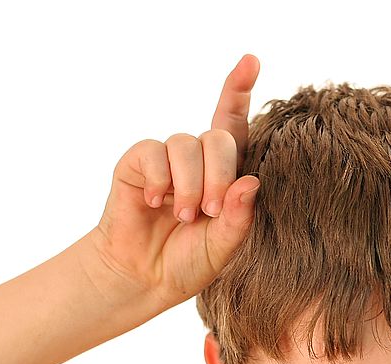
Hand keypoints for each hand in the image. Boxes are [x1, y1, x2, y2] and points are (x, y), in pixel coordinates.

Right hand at [88, 54, 261, 310]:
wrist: (144, 277)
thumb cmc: (189, 262)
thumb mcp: (224, 246)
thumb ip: (239, 217)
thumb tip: (251, 181)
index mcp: (226, 174)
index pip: (235, 125)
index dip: (239, 90)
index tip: (251, 61)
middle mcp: (199, 160)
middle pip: (219, 137)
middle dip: (219, 174)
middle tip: (210, 210)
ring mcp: (168, 159)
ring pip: (187, 144)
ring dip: (189, 183)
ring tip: (184, 215)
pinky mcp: (139, 162)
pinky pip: (154, 152)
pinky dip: (159, 178)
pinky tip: (154, 202)